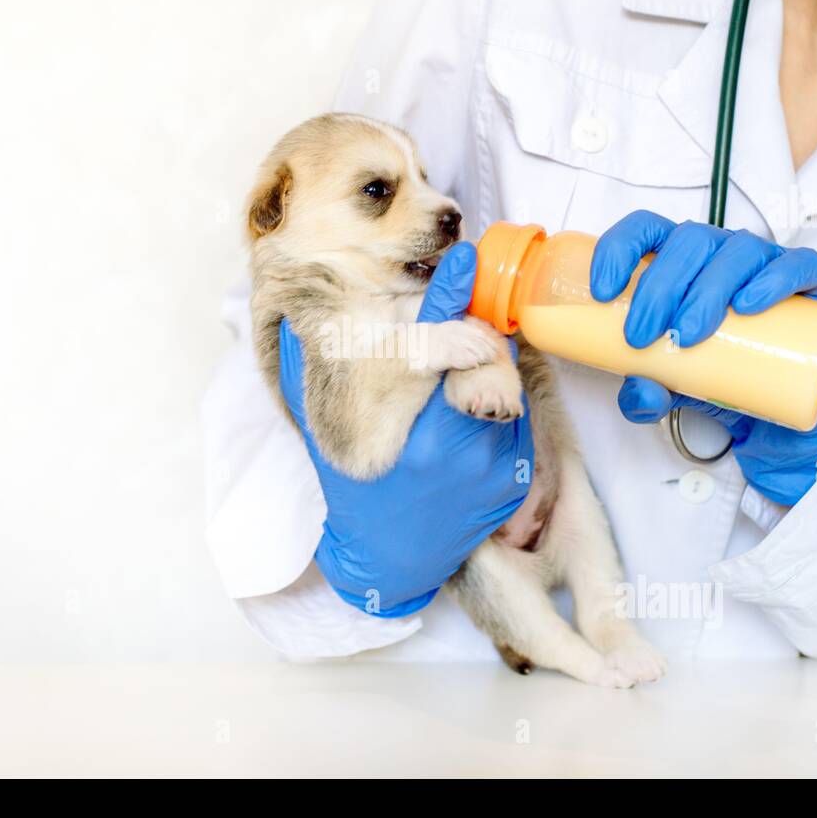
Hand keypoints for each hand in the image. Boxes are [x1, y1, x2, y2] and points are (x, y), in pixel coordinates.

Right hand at [280, 242, 533, 616]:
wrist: (387, 556)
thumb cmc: (353, 482)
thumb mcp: (323, 423)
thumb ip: (309, 365)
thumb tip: (296, 304)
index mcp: (400, 426)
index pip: (434, 345)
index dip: (450, 298)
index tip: (464, 261)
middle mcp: (451, 449)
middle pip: (488, 359)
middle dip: (478, 336)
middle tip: (464, 326)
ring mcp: (490, 467)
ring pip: (509, 385)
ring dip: (489, 371)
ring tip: (457, 382)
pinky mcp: (515, 480)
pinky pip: (519, 418)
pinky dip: (499, 405)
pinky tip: (470, 417)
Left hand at [590, 210, 816, 505]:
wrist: (783, 402)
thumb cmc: (720, 374)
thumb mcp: (672, 388)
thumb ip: (646, 394)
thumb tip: (637, 392)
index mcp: (680, 261)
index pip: (646, 230)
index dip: (619, 248)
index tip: (602, 292)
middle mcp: (720, 252)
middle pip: (688, 241)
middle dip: (658, 286)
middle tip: (641, 336)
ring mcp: (766, 262)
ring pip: (736, 251)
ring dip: (707, 289)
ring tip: (689, 333)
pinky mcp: (812, 282)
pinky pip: (796, 265)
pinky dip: (772, 280)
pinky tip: (748, 304)